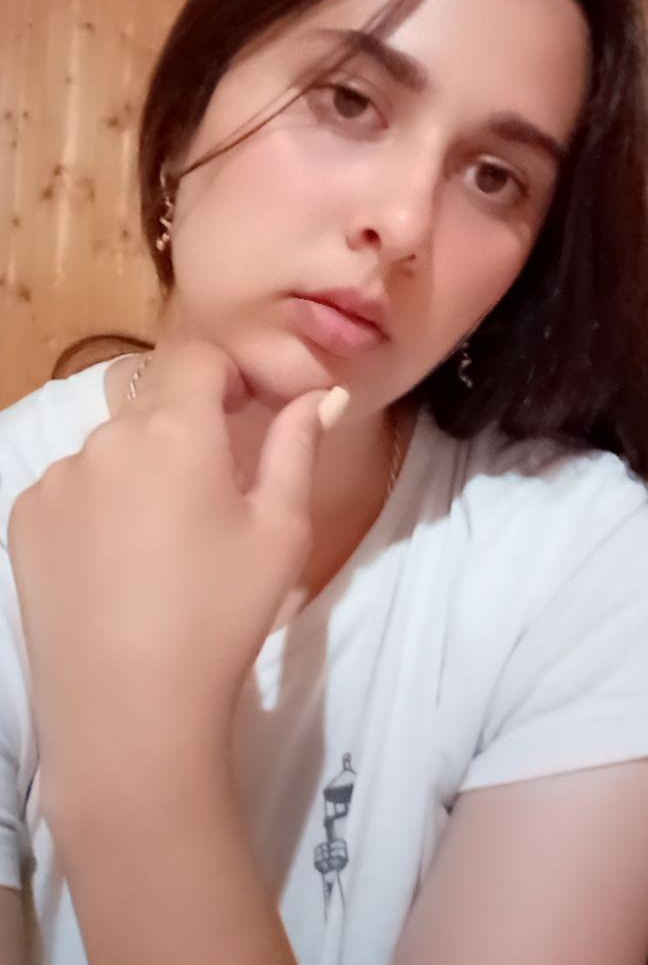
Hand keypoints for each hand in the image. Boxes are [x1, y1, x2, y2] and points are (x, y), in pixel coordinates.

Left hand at [7, 339, 338, 816]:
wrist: (130, 711)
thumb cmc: (222, 616)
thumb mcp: (281, 531)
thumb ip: (296, 448)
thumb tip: (317, 395)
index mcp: (175, 429)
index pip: (196, 357)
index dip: (226, 375)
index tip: (245, 413)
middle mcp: (106, 438)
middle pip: (151, 403)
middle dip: (185, 428)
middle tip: (212, 497)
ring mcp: (57, 478)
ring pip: (109, 448)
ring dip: (139, 468)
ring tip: (161, 544)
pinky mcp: (24, 519)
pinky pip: (69, 487)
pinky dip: (94, 505)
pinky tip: (114, 564)